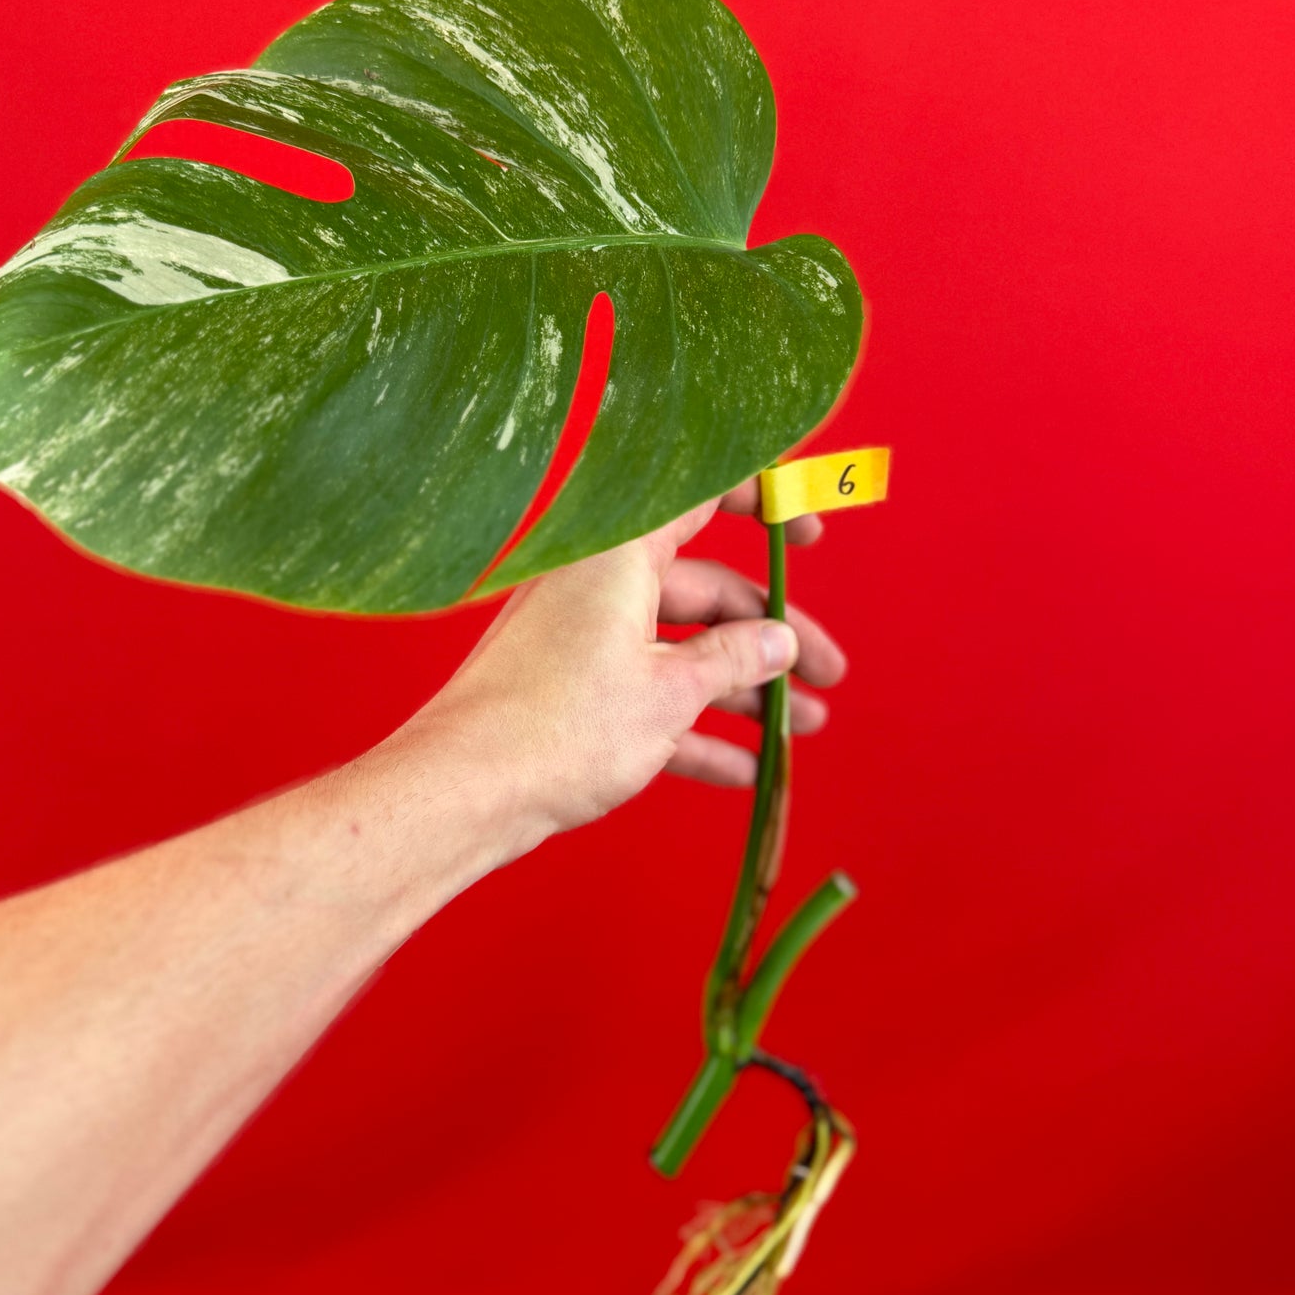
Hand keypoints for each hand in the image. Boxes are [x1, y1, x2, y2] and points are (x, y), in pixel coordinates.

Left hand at [407, 486, 846, 846]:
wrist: (463, 794)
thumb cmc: (559, 728)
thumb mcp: (668, 692)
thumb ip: (733, 660)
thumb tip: (779, 642)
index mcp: (618, 555)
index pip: (699, 500)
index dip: (762, 505)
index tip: (811, 534)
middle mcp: (599, 587)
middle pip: (705, 593)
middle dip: (772, 638)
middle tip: (831, 675)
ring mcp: (582, 641)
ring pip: (681, 652)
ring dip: (744, 691)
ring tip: (805, 729)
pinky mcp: (572, 695)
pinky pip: (647, 699)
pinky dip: (693, 729)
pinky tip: (745, 771)